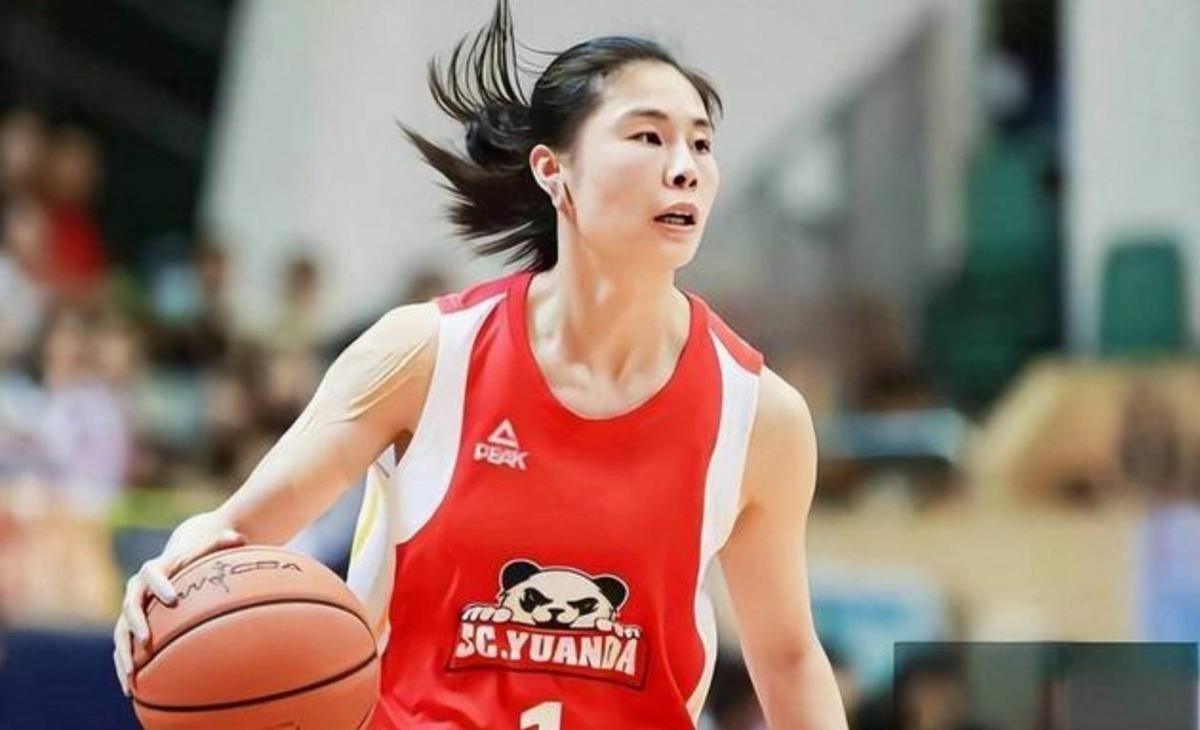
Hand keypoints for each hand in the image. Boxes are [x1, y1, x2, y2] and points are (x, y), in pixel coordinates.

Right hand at [112, 516, 243, 696]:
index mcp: (153, 570)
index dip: (161, 585)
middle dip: (136, 624)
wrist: (170, 565)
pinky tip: (130, 688)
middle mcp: (136, 591)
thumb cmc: (193, 558)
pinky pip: (123, 649)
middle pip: (130, 607)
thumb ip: (220, 543)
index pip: (152, 575)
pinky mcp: (128, 630)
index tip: (173, 599)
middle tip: (147, 640)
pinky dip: (125, 667)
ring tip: (131, 675)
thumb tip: (239, 537)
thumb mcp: (206, 548)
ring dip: (124, 654)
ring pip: (120, 634)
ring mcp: (130, 612)